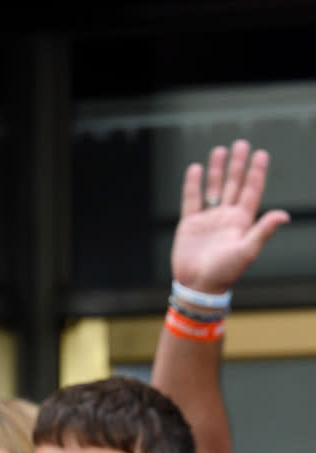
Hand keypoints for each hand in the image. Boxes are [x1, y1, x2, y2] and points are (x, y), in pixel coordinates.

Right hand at [173, 140, 290, 293]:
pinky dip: (193, 184)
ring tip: (220, 150)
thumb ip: (263, 230)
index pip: (251, 190)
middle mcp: (227, 216)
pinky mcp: (190, 224)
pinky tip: (196, 170)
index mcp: (242, 221)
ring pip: (214, 188)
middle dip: (238, 164)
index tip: (261, 154)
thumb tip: (285, 215)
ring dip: (217, 170)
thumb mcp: (247, 251)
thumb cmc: (225, 272)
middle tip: (241, 144)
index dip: (257, 172)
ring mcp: (208, 218)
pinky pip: (191, 199)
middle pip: (234, 184)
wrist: (198, 285)